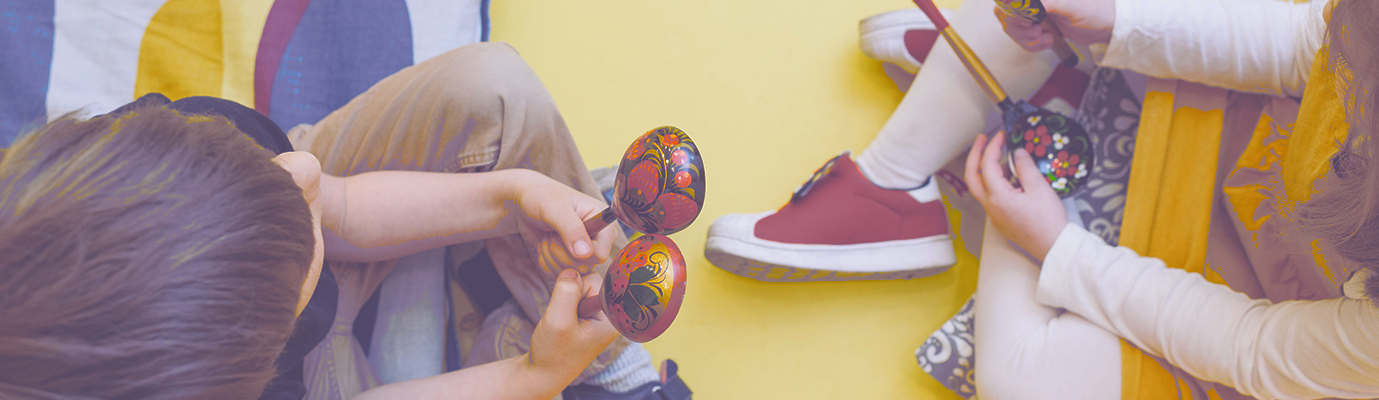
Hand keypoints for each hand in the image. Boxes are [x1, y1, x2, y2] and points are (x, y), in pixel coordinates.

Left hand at [507, 170, 616, 272]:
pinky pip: (562, 274)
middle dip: (560, 253)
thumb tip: (586, 254)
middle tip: (551, 234)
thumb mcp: (556, 209)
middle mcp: (598, 237)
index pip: (601, 254)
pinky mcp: (572, 259)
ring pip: (573, 272)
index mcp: (603, 221)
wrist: (526, 202)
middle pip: (585, 266)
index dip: (578, 251)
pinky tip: (545, 246)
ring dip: (552, 257)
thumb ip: (572, 229)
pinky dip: (548, 263)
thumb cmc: (542, 197)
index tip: (561, 234)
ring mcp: (586, 250)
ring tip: (548, 237)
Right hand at [527, 269, 619, 382]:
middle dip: (572, 294)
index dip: (579, 289)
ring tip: (563, 321)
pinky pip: (575, 294)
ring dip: (566, 299)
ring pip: (580, 286)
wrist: (544, 372)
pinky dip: (564, 303)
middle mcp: (610, 313)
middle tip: (564, 318)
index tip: (574, 309)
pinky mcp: (587, 313)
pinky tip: (563, 320)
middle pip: (591, 280)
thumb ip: (567, 292)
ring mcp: (599, 313)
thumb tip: (571, 270)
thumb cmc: (553, 353)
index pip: (598, 281)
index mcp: (613, 317)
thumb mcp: (558, 321)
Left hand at [964, 132, 1067, 261]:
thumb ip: (1025, 166)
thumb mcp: (1039, 187)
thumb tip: (1017, 152)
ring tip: (1005, 156)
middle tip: (982, 140)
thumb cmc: (1049, 220)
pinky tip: (1013, 176)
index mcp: (998, 197)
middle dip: (974, 155)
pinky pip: (993, 196)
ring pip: (981, 187)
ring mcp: (994, 215)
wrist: (1054, 246)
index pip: (987, 165)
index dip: (993, 146)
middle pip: (972, 176)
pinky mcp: (1001, 220)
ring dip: (988, 169)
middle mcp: (991, 207)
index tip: (1001, 135)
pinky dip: (997, 182)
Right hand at [994, 0, 1114, 52]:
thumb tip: (1022, 2)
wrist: (1107, 26)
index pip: (1010, 0)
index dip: (1013, 10)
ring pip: (1012, 26)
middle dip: (1019, 27)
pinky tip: (1048, 41)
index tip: (1027, 21)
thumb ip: (1045, 2)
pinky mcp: (1037, 24)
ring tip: (1046, 38)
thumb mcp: (1070, 5)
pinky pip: (1021, 36)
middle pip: (1006, 12)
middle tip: (1036, 31)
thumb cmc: (1096, 9)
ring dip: (1026, 38)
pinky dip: (1031, 44)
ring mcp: (1034, 10)